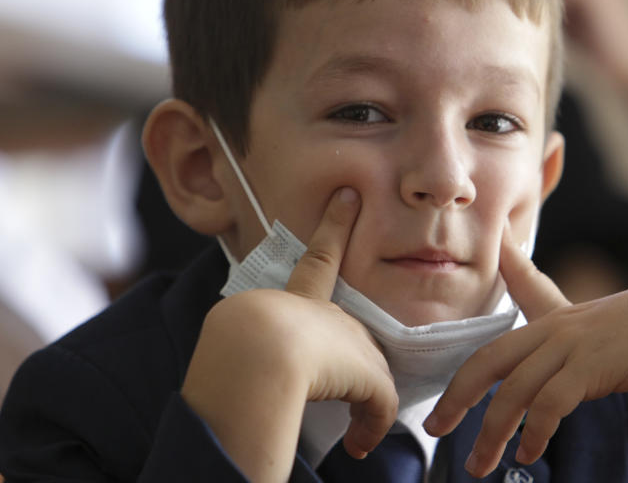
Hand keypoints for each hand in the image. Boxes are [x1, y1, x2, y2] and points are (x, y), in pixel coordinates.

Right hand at [182, 188, 397, 481]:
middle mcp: (330, 315)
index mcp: (295, 298)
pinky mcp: (369, 372)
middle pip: (350, 338)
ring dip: (362, 404)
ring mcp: (352, 341)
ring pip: (367, 375)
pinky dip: (371, 426)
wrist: (257, 351)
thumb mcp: (237, 339)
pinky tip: (360, 444)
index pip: (318, 257)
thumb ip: (249, 346)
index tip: (348, 195)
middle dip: (351, 358)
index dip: (333, 225)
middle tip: (337, 381)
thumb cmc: (236, 343)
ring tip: (355, 433)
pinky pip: (378, 403)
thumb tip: (252, 380)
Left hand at [424, 230, 627, 475]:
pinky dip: (533, 432)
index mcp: (561, 315)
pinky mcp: (592, 366)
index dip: (493, 279)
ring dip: (491, 433)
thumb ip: (584, 338)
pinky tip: (529, 454)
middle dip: (457, 396)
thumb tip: (567, 362)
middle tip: (435, 428)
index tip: (471, 270)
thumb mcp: (613, 326)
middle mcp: (557, 326)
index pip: (515, 295)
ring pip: (513, 391)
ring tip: (478, 466)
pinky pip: (549, 404)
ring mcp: (572, 344)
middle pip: (489, 361)